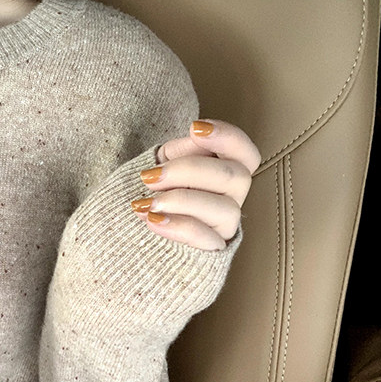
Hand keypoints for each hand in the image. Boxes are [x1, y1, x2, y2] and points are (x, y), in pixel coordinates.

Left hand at [130, 119, 261, 250]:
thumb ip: (182, 151)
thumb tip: (196, 136)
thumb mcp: (165, 165)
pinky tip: (152, 220)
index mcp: (224, 172)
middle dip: (189, 170)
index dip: (228, 137)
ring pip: (226, 210)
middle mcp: (232, 199)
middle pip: (235, 177)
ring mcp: (224, 227)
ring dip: (183, 201)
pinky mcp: (210, 253)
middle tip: (150, 176)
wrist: (134, 235)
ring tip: (149, 203)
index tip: (194, 128)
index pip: (246, 154)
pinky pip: (206, 240)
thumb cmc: (155, 194)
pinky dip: (178, 227)